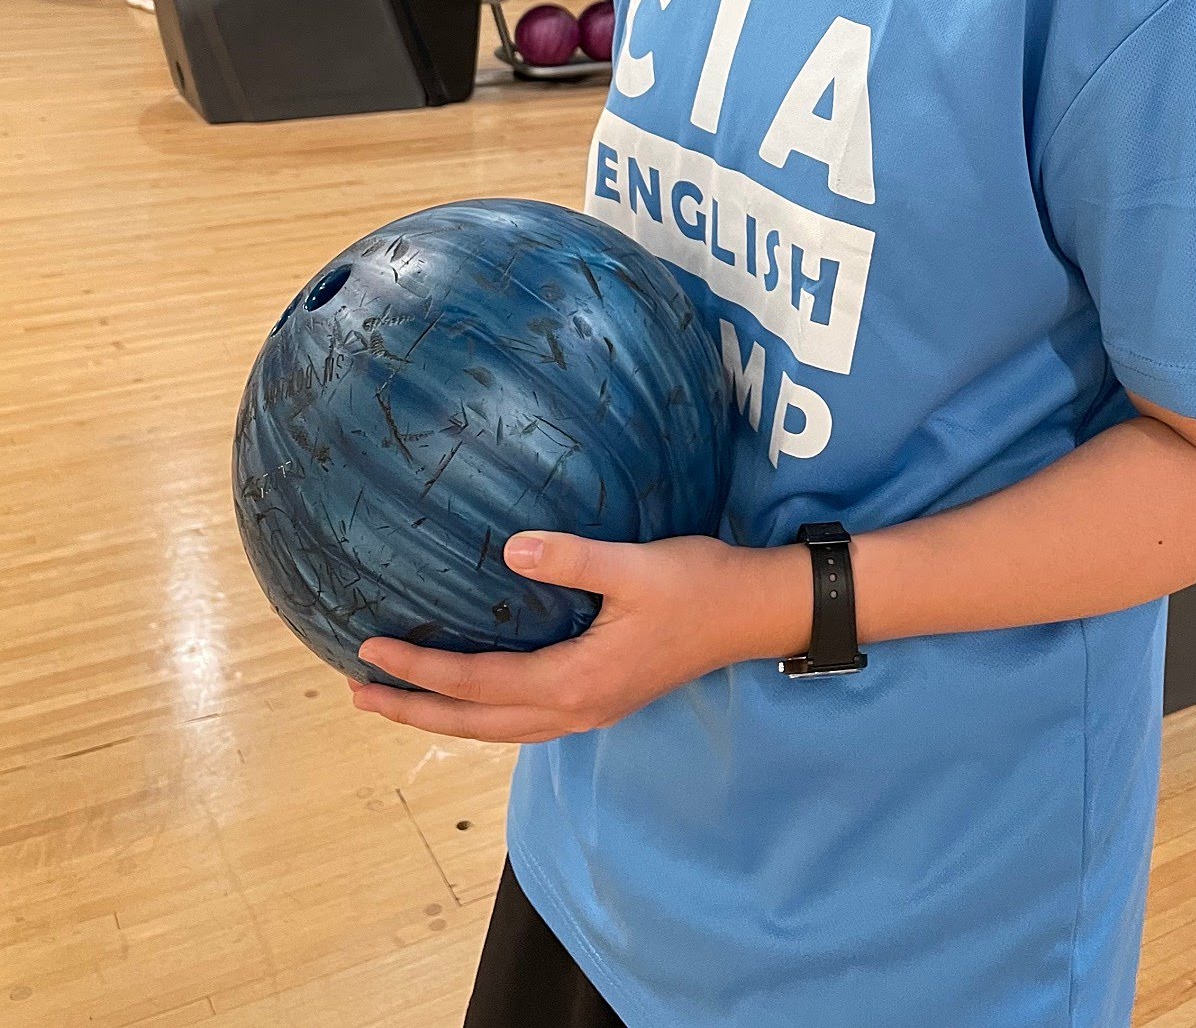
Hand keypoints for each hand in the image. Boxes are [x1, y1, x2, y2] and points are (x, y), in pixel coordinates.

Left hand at [350, 531, 810, 743]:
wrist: (755, 613)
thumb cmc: (700, 584)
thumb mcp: (637, 566)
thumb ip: (573, 559)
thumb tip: (511, 547)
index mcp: (577, 681)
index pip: (478, 683)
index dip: (421, 669)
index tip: (370, 650)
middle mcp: (576, 709)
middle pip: (476, 723)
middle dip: (415, 709)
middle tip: (359, 691)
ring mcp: (590, 710)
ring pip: (499, 727)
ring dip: (445, 715)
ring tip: (398, 698)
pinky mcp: (601, 697)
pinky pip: (523, 717)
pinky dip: (483, 709)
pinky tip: (472, 693)